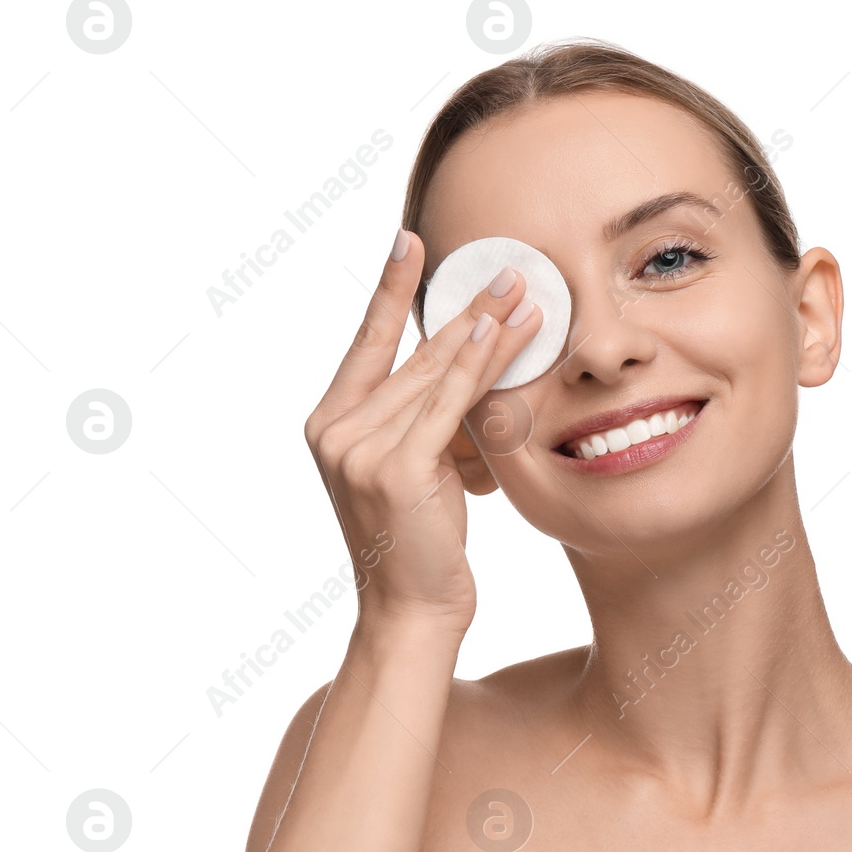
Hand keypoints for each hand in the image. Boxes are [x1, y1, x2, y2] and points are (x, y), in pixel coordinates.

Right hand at [303, 229, 541, 634]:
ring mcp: (358, 449)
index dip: (389, 290)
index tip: (409, 241)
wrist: (412, 610)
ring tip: (521, 291)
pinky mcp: (394, 468)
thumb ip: (430, 418)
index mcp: (330, 424)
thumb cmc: (423, 543)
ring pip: (434, 375)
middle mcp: (334, 431)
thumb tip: (477, 364)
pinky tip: (502, 335)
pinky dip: (477, 367)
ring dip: (483, 330)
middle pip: (412, 355)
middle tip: (508, 269)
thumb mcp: (421, 468)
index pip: (367, 343)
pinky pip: (447, 405)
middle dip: (464, 309)